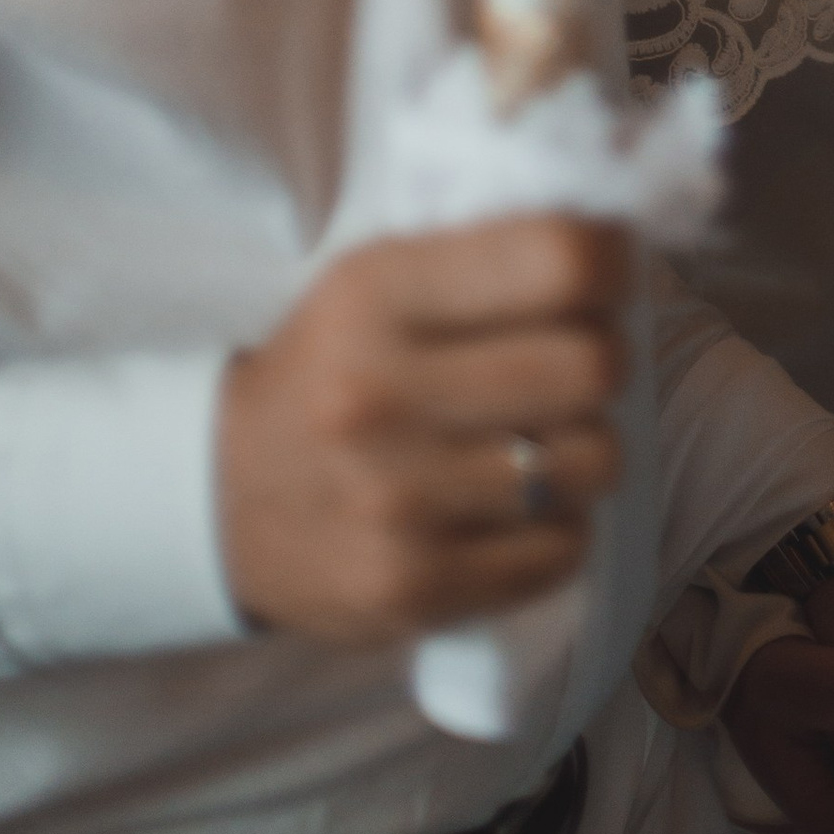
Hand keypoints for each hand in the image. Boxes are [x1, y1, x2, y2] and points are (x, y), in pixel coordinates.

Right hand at [218, 218, 628, 642]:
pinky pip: (559, 551)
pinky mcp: (409, 589)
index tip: (605, 277)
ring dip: (586, 450)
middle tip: (574, 366)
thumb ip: (486, 252)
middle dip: (602, 362)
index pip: (559, 259)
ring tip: (542, 442)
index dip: (610, 263)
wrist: (216, 498)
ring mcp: (395, 502)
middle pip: (591, 366)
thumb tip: (616, 244)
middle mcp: (381, 396)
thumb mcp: (376, 277)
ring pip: (591, 461)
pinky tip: (514, 509)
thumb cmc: (328, 369)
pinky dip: (558, 529)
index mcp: (376, 294)